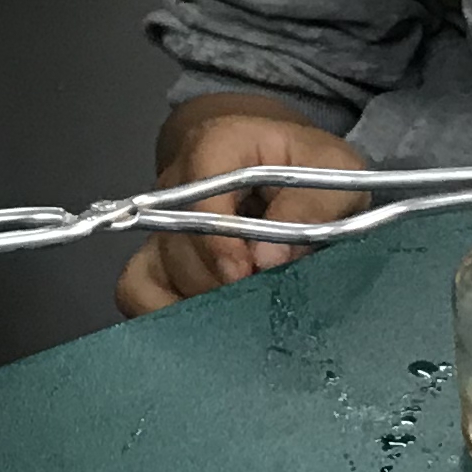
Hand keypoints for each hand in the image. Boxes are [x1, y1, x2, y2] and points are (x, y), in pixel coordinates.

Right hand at [115, 99, 370, 315]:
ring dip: (203, 301)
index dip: (219, 239)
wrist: (287, 173)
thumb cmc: (310, 169)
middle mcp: (177, 182)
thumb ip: (313, 205)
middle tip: (262, 300)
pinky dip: (166, 316)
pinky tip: (210, 326)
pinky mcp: (151, 259)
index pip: (199, 191)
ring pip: (158, 272)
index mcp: (218, 145)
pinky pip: (136, 292)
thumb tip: (269, 260)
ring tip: (247, 312)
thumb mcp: (336, 171)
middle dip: (221, 280)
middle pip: (178, 242)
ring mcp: (159, 223)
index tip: (248, 272)